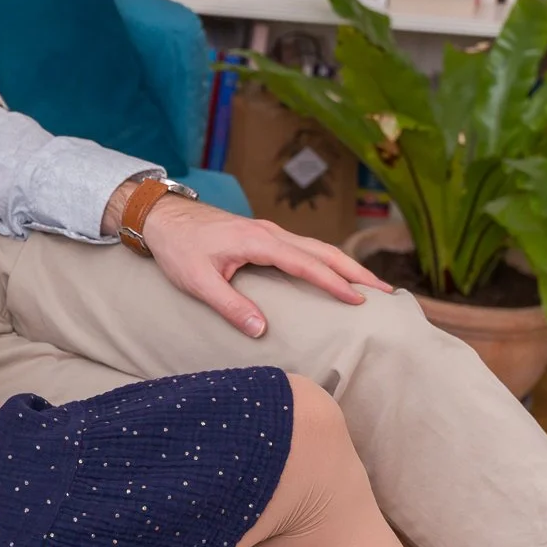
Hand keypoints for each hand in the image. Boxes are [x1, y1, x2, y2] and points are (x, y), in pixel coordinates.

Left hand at [134, 195, 393, 337]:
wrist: (160, 216)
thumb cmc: (177, 247)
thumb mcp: (198, 281)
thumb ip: (229, 305)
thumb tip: (261, 330)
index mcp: (259, 242)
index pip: (306, 264)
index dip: (334, 283)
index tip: (359, 300)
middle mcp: (269, 233)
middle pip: (322, 251)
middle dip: (355, 271)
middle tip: (386, 291)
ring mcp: (267, 232)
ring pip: (315, 247)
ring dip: (343, 264)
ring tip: (370, 285)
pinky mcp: (261, 235)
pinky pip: (302, 247)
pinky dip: (324, 259)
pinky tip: (331, 272)